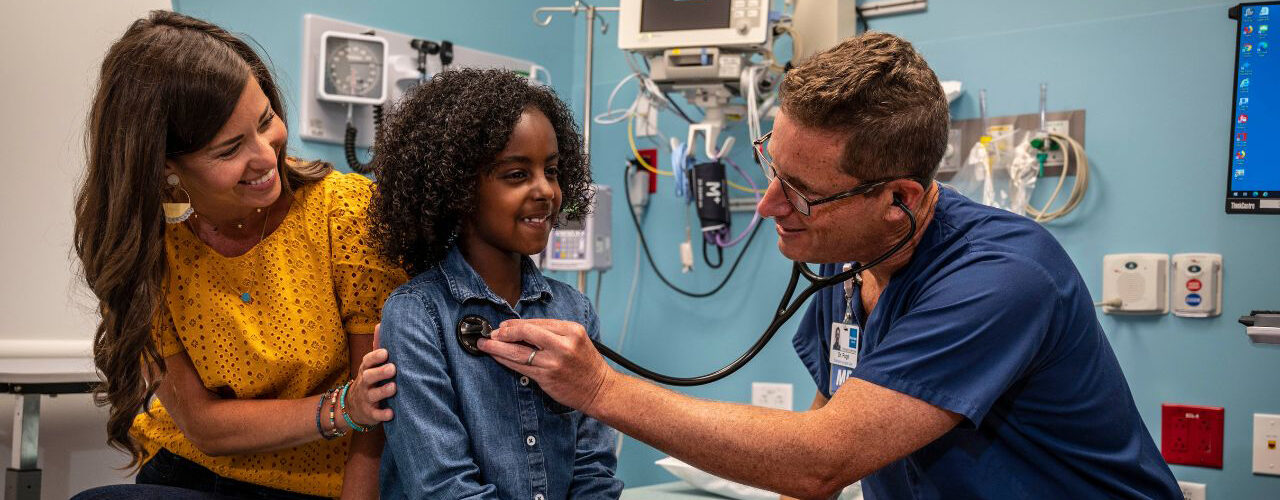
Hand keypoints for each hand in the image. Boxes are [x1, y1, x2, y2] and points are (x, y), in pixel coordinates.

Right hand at [346, 324, 396, 425]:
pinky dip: (383, 415)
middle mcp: (365, 383)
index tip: (385, 353)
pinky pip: (376, 415)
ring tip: (394, 387)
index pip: (367, 361)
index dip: (375, 357)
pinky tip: (391, 413)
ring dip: (383, 391)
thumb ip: (377, 346)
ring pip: (373, 395)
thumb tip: (380, 324)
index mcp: (366, 369)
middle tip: (393, 369)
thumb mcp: (370, 364)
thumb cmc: (369, 380)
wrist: (352, 407)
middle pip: (369, 377)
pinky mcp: (370, 414)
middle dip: (380, 373)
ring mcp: (366, 399)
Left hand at [478, 318, 614, 413]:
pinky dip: (506, 361)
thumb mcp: (577, 339)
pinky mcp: (547, 378)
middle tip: (492, 334)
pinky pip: (520, 367)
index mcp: (572, 330)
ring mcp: (554, 362)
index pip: (538, 322)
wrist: (600, 389)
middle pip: (526, 333)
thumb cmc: (587, 364)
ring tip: (486, 345)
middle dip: (505, 332)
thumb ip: (553, 332)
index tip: (504, 326)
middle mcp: (563, 345)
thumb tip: (522, 329)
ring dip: (498, 348)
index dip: (516, 324)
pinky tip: (497, 357)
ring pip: (519, 352)